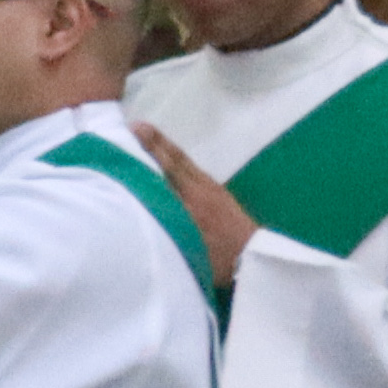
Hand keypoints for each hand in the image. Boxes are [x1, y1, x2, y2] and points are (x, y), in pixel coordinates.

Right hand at [131, 124, 258, 286]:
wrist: (255, 258)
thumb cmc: (217, 261)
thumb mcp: (188, 251)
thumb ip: (167, 230)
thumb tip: (141, 216)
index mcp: (191, 205)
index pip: (167, 173)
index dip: (149, 155)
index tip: (132, 140)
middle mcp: (198, 191)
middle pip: (173, 160)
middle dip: (152, 143)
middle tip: (133, 126)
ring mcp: (208, 187)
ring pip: (181, 160)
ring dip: (161, 143)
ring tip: (142, 129)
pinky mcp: (214, 188)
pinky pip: (189, 165)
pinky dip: (173, 153)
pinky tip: (164, 149)